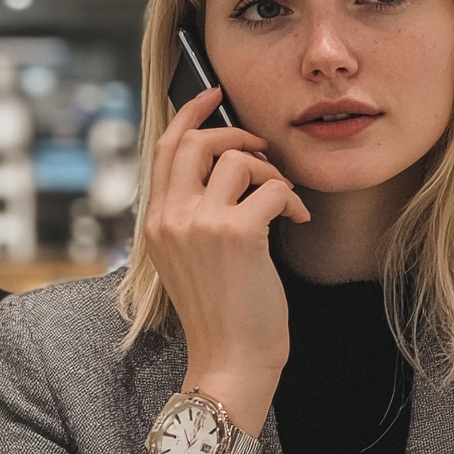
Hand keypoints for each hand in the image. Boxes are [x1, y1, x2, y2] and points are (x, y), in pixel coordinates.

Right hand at [145, 87, 309, 433]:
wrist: (230, 361)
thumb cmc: (220, 312)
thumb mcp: (188, 258)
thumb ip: (193, 214)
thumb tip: (226, 168)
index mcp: (156, 221)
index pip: (165, 148)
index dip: (190, 113)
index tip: (212, 93)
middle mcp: (171, 217)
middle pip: (196, 140)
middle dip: (235, 133)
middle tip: (261, 147)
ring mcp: (201, 224)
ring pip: (239, 160)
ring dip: (272, 172)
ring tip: (283, 200)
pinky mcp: (238, 234)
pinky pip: (272, 189)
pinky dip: (291, 199)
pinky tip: (296, 218)